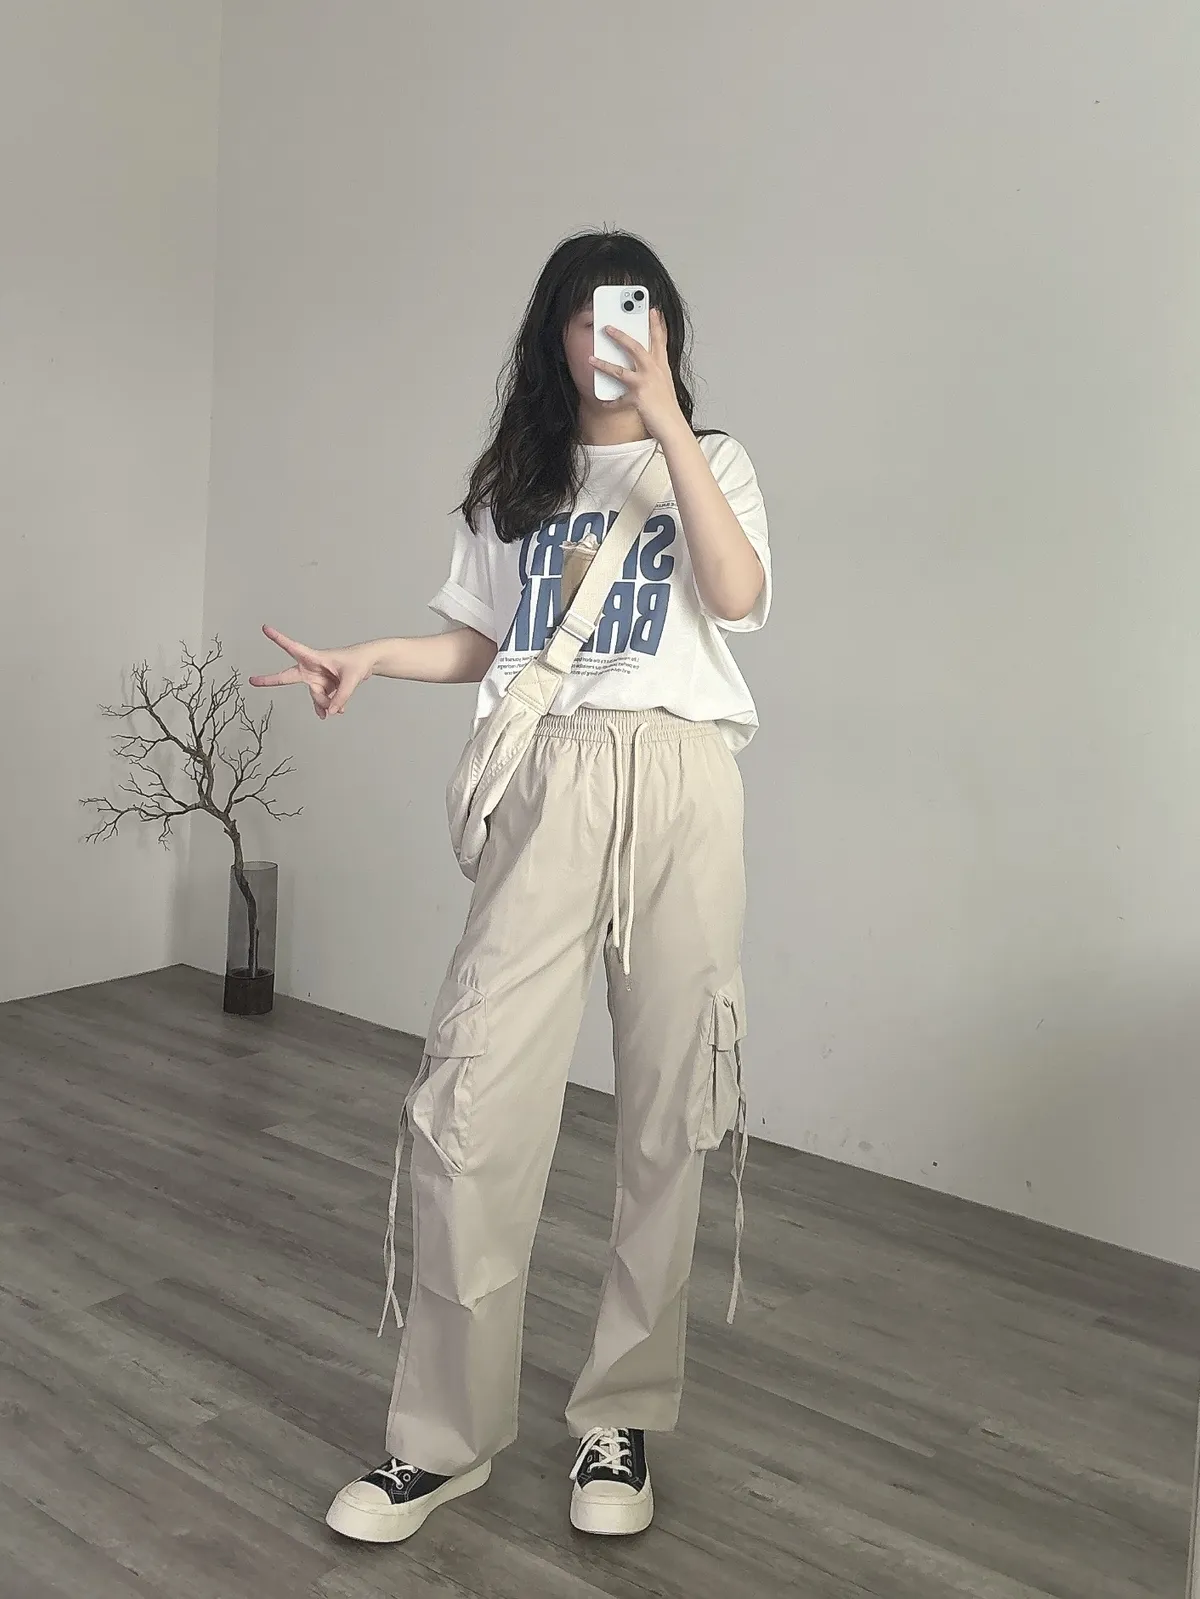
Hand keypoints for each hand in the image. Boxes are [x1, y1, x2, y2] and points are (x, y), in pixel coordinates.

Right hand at [249, 625, 372, 718]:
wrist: (367, 664)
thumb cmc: (357, 662)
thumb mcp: (351, 679)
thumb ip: (341, 696)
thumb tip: (331, 711)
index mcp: (314, 657)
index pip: (292, 647)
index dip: (278, 638)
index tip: (265, 628)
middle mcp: (311, 669)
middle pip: (287, 677)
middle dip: (270, 680)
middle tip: (252, 681)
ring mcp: (316, 680)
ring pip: (315, 697)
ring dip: (327, 702)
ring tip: (340, 704)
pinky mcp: (324, 688)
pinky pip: (322, 702)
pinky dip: (330, 707)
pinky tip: (338, 710)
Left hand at [590, 308, 686, 442]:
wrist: (673, 427)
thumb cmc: (668, 408)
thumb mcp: (664, 385)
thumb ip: (655, 373)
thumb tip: (644, 368)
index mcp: (662, 367)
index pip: (660, 341)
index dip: (656, 324)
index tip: (652, 310)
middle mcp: (655, 372)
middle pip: (637, 348)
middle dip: (621, 336)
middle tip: (607, 327)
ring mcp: (646, 384)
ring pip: (621, 370)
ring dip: (604, 364)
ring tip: (591, 359)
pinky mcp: (638, 397)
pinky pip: (619, 399)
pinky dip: (611, 402)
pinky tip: (603, 402)